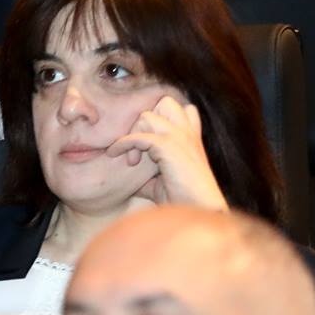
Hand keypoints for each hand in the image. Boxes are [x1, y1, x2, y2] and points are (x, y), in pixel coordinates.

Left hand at [111, 96, 227, 210]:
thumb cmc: (181, 199)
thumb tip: (121, 177)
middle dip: (142, 121)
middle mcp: (188, 133)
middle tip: (137, 148)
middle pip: (163, 103)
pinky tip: (115, 154)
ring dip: (133, 133)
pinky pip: (140, 136)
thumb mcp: (158, 183)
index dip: (156, 119)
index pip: (177, 107)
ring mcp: (181, 138)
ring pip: (148, 115)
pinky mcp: (170, 148)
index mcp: (191, 136)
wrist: (199, 211)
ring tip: (131, 159)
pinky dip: (123, 143)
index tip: (144, 143)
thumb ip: (144, 174)